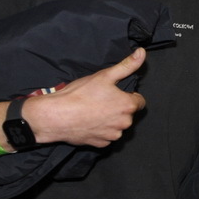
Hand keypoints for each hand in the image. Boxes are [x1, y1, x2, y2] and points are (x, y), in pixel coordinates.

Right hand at [26, 48, 147, 146]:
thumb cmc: (80, 95)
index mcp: (128, 106)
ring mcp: (112, 136)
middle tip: (101, 100)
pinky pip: (106, 136)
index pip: (139, 101)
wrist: (56, 116)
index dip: (128, 96)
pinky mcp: (101, 144)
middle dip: (118, 108)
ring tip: (93, 111)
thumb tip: (142, 53)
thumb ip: (127, 65)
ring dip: (110, 120)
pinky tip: (88, 122)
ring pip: (117, 125)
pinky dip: (100, 130)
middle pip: (127, 114)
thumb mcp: (105, 75)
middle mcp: (124, 123)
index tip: (115, 94)